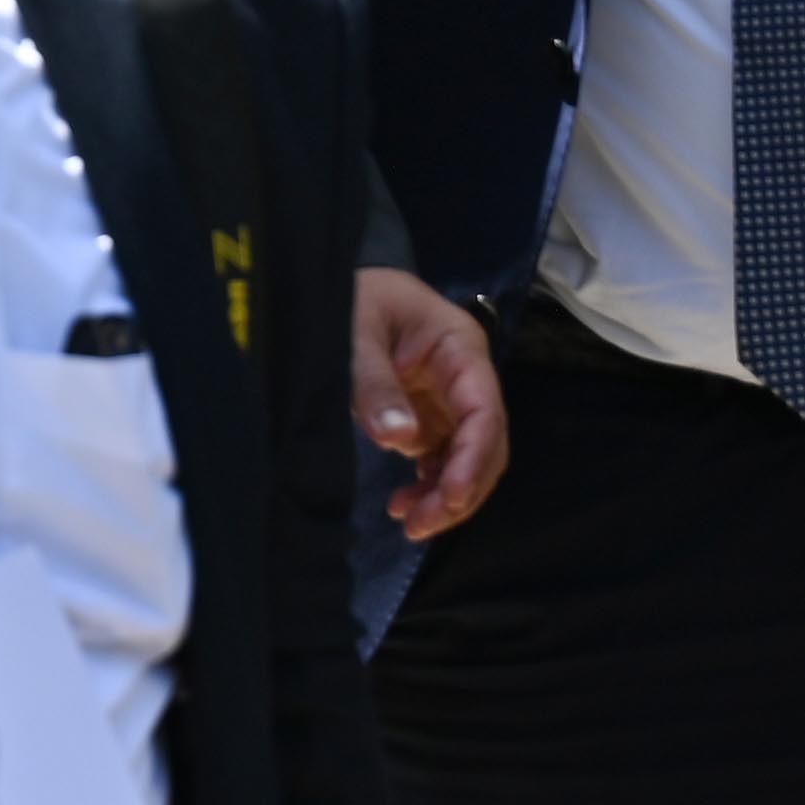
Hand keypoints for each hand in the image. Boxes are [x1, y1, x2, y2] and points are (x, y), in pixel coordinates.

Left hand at [354, 262, 506, 537]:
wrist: (320, 280)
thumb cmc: (345, 294)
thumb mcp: (352, 329)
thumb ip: (373, 382)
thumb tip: (399, 439)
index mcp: (459, 346)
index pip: (483, 412)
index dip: (472, 459)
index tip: (449, 497)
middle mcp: (462, 375)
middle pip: (482, 442)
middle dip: (459, 488)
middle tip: (421, 524)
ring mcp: (445, 396)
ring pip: (463, 456)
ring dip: (443, 493)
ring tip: (409, 522)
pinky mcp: (423, 411)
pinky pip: (438, 454)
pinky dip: (426, 481)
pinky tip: (403, 504)